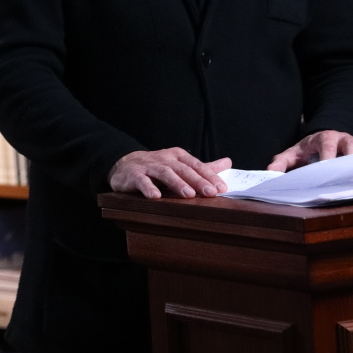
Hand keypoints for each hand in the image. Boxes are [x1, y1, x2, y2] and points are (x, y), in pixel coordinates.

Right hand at [109, 148, 231, 199]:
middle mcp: (164, 159)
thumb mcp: (180, 164)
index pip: (196, 165)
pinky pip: (141, 181)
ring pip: (165, 173)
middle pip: (183, 169)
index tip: (222, 188)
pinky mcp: (134, 175)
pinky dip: (148, 187)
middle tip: (211, 193)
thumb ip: (203, 167)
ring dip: (177, 183)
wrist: (125, 164)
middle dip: (198, 181)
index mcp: (177, 156)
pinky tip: (155, 196)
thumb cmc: (157, 167)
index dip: (209, 176)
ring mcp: (148, 166)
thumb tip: (228, 162)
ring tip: (189, 195)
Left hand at [267, 130, 352, 172]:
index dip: (329, 155)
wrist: (322, 137)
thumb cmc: (308, 149)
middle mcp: (341, 138)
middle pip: (349, 144)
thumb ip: (282, 161)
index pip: (326, 144)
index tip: (328, 167)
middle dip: (352, 156)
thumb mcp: (294, 153)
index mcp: (323, 138)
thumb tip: (271, 171)